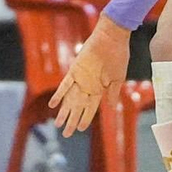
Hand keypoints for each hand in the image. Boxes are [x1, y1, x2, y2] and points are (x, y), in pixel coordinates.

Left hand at [49, 16, 129, 134]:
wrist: (112, 37)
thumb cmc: (118, 56)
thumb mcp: (118, 77)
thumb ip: (112, 93)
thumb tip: (109, 108)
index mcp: (100, 89)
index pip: (91, 109)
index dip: (85, 119)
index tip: (80, 130)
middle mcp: (88, 86)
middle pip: (78, 107)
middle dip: (71, 121)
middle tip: (65, 134)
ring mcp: (81, 78)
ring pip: (69, 99)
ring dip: (63, 111)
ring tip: (57, 125)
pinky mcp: (75, 70)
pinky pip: (65, 84)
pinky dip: (59, 94)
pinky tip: (53, 104)